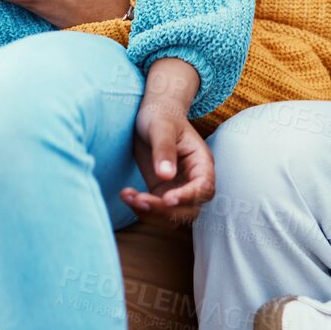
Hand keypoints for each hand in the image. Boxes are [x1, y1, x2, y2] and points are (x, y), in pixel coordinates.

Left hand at [121, 58, 213, 228]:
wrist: (152, 114)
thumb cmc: (161, 115)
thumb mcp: (162, 127)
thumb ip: (164, 150)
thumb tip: (166, 175)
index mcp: (201, 163)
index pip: (204, 188)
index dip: (188, 197)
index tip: (166, 198)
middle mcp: (193, 180)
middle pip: (189, 209)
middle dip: (165, 211)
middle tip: (141, 201)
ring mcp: (178, 188)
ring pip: (172, 215)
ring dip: (151, 213)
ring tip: (129, 197)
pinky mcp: (161, 191)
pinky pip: (155, 209)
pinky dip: (140, 207)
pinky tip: (126, 195)